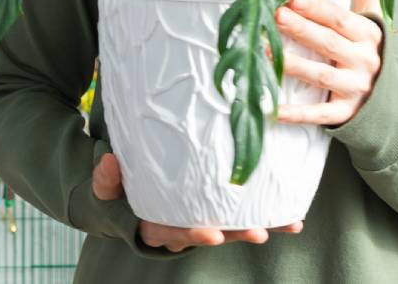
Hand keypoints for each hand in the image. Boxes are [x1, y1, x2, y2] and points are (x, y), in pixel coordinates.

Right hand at [92, 153, 302, 250]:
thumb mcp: (104, 185)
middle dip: (235, 233)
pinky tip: (293, 217)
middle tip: (257, 231)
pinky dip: (268, 216)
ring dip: (260, 226)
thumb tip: (109, 162)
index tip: (211, 234)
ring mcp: (203, 218)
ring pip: (232, 226)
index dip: (191, 234)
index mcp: (153, 224)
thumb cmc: (116, 190)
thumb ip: (105, 178)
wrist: (126, 194)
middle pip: (210, 233)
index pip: (171, 232)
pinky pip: (243, 214)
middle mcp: (181, 227)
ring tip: (286, 225)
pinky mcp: (219, 209)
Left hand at [274, 0, 385, 127]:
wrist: (392, 96)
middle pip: (328, 44)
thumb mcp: (372, 15)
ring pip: (320, 76)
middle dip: (301, 29)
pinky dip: (296, 113)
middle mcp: (363, 61)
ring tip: (263, 50)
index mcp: (368, 35)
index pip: (340, 19)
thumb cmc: (371, 48)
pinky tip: (272, 108)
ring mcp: (354, 89)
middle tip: (274, 16)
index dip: (317, 9)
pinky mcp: (345, 113)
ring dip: (291, 64)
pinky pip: (319, 114)